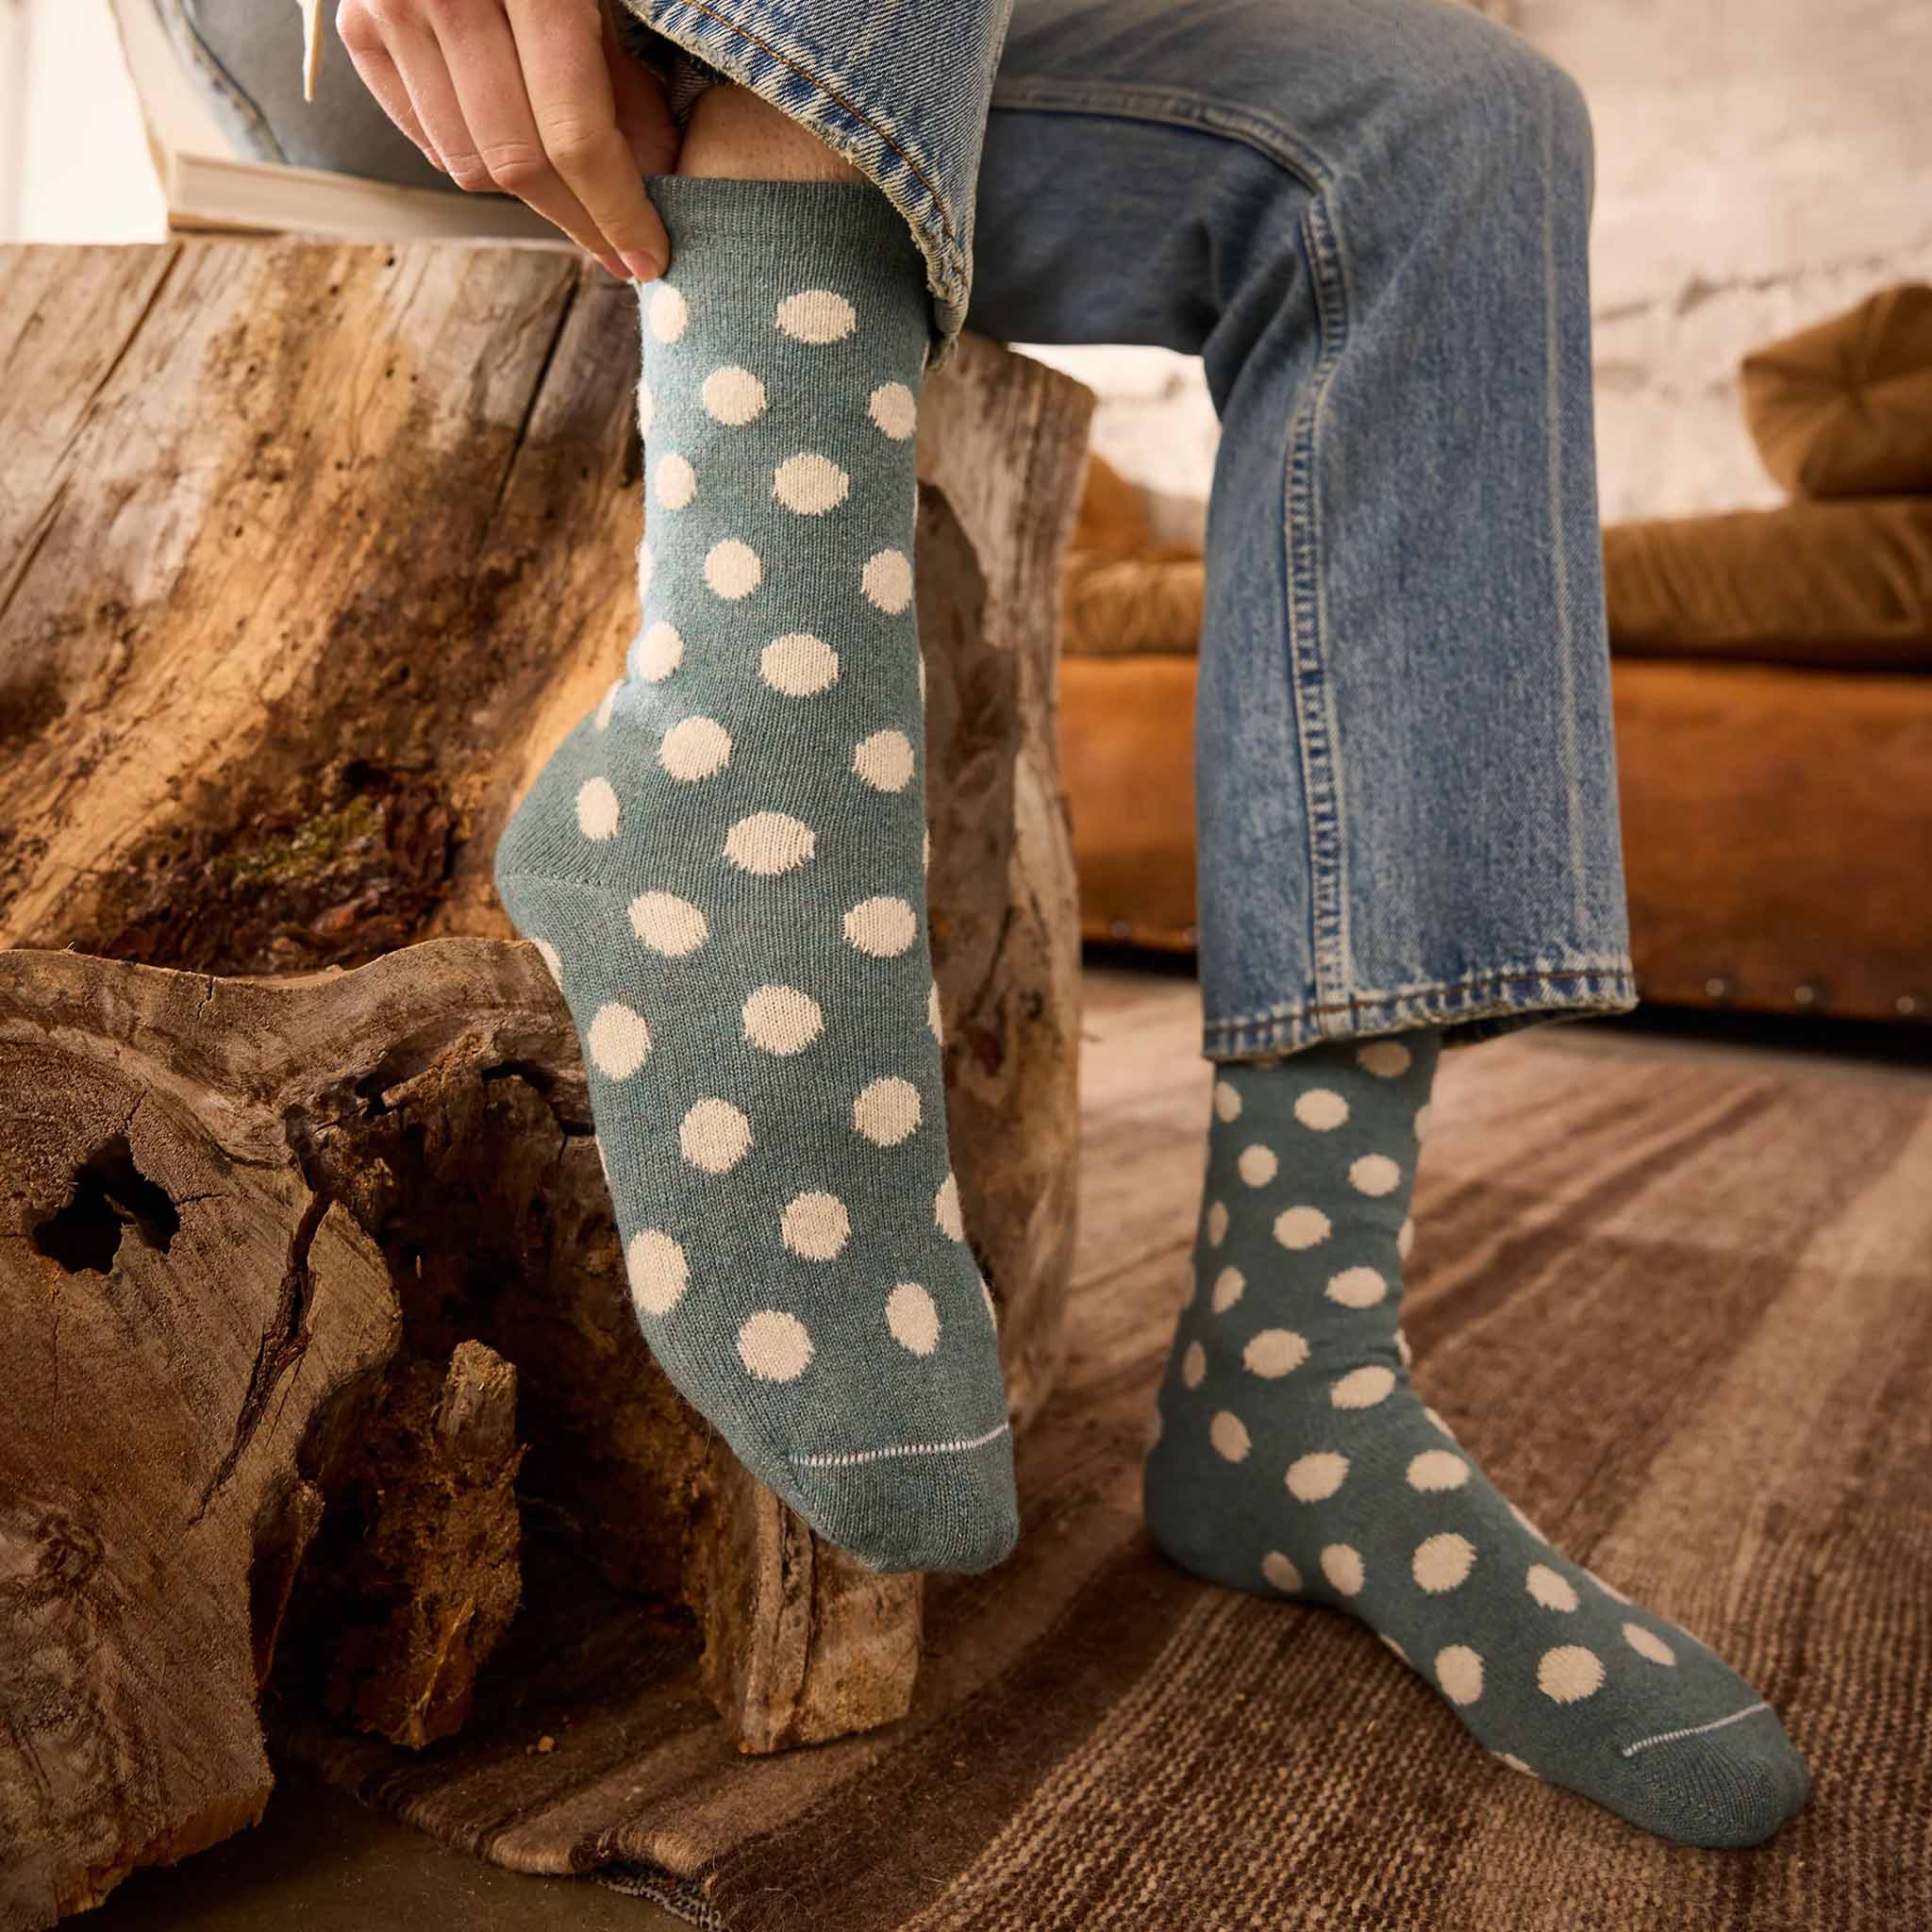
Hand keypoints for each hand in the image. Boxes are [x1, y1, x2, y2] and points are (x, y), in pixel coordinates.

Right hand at [335, 0, 676, 279]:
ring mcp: (390, 10)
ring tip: (580, 202)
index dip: (616, 208)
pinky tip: (516, 158)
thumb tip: (654, 175)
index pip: (572, 133)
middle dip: (579, 220)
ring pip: (467, 162)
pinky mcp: (359, 28)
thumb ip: (622, 74)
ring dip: (532, 198)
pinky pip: (425, 138)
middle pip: (515, 161)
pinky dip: (475, 161)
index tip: (649, 257)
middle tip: (622, 248)